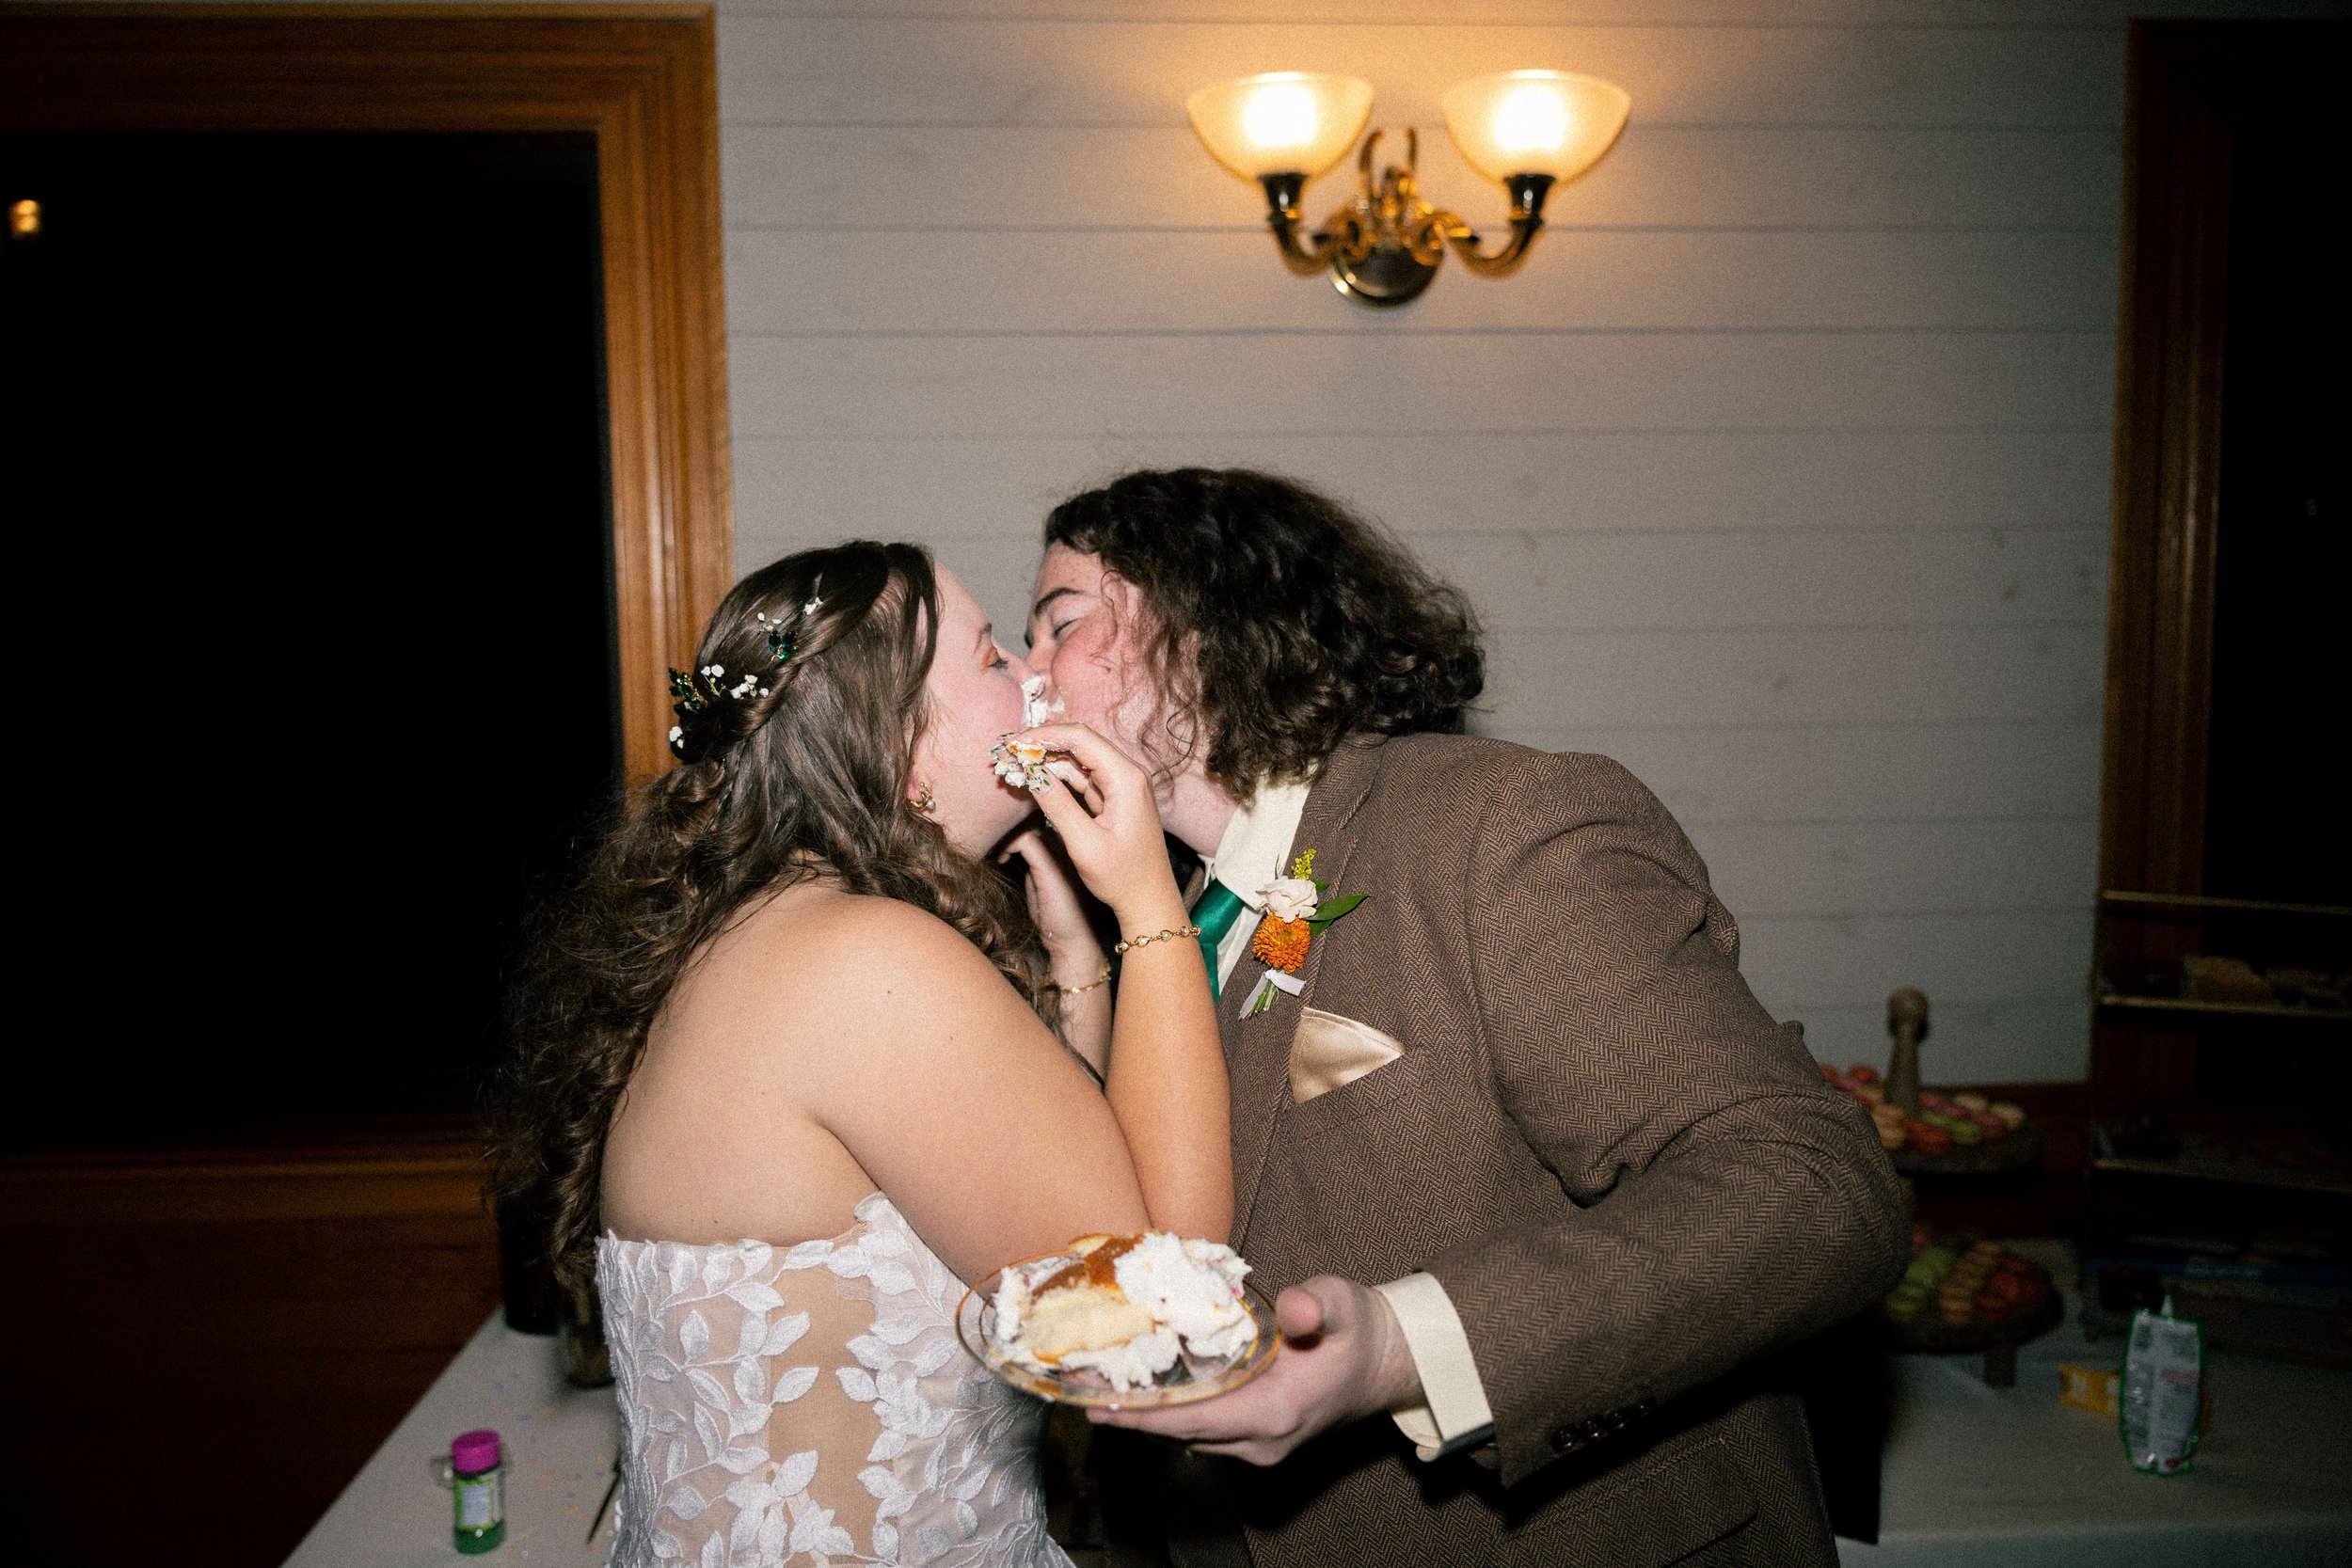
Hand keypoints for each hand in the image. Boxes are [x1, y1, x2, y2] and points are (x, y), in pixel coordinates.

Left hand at [996, 826, 1105, 981]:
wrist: (1072, 943)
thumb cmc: (1056, 917)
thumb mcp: (1038, 883)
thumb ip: (1031, 863)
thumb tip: (1011, 846)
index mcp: (1066, 847)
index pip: (1040, 819)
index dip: (1018, 822)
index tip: (1000, 836)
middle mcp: (1066, 846)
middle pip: (1034, 817)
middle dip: (1010, 824)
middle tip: (992, 837)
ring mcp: (1062, 854)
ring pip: (1029, 824)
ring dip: (1007, 833)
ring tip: (996, 848)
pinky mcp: (1051, 866)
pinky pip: (1026, 840)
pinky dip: (1009, 844)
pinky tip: (1002, 858)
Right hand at [1019, 723, 1182, 926]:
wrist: (1149, 902)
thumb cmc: (1123, 878)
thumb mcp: (1085, 844)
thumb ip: (1058, 806)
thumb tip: (1031, 774)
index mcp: (1125, 779)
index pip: (1080, 738)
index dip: (1043, 735)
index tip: (1013, 743)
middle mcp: (1126, 775)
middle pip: (1078, 744)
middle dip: (1042, 745)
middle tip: (1008, 753)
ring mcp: (1120, 786)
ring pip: (1077, 761)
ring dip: (1046, 762)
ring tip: (1015, 766)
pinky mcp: (1113, 799)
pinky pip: (1081, 779)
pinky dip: (1057, 778)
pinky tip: (1034, 780)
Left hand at [1088, 1276, 1420, 1464]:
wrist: (1387, 1363)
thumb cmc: (1360, 1331)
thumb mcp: (1342, 1304)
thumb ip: (1317, 1305)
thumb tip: (1294, 1306)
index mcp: (1276, 1412)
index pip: (1194, 1420)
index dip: (1143, 1415)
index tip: (1098, 1406)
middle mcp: (1262, 1440)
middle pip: (1180, 1431)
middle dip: (1130, 1411)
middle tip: (1077, 1387)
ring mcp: (1259, 1445)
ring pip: (1188, 1434)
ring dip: (1147, 1412)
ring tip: (1097, 1384)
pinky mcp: (1256, 1438)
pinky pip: (1201, 1429)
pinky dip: (1170, 1411)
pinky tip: (1143, 1386)